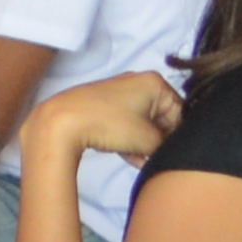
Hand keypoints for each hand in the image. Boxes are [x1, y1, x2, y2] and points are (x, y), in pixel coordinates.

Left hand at [25, 72, 180, 166]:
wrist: (61, 122)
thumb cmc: (109, 125)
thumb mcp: (147, 139)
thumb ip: (166, 145)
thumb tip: (170, 150)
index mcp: (154, 83)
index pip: (180, 112)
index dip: (178, 136)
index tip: (173, 154)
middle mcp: (138, 82)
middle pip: (162, 117)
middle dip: (160, 140)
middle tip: (156, 158)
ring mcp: (119, 93)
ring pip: (144, 122)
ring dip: (145, 144)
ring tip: (141, 160)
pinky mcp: (104, 105)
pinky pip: (127, 123)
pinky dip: (130, 140)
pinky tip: (132, 159)